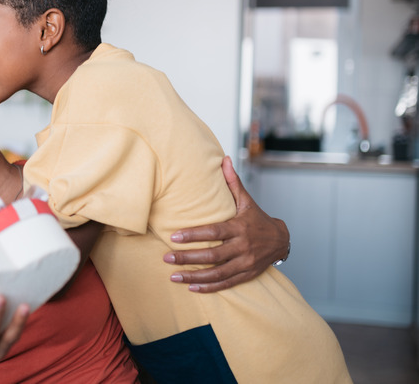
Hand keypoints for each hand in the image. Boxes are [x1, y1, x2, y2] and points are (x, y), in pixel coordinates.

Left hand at [163, 156, 289, 292]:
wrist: (282, 241)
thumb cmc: (258, 220)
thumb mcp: (246, 201)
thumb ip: (232, 183)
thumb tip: (223, 159)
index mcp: (240, 228)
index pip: (214, 232)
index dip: (193, 235)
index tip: (174, 236)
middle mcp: (242, 247)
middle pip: (212, 255)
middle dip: (188, 257)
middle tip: (166, 257)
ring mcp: (245, 263)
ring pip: (217, 273)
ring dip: (194, 276)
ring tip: (173, 276)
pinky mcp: (246, 275)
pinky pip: (225, 283)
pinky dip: (208, 287)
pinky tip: (191, 287)